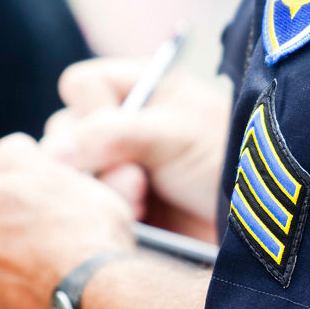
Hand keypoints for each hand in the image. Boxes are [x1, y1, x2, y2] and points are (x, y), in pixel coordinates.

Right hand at [42, 58, 230, 240]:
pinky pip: (81, 208)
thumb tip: (54, 151)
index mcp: (138, 89)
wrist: (255, 221)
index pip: (80, 85)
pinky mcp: (115, 206)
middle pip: (64, 133)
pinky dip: (101, 215)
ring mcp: (114, 166)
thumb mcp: (175, 134)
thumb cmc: (226, 159)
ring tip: (141, 203)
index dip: (91, 109)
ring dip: (99, 191)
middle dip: (92, 160)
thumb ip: (113, 133)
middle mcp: (119, 124)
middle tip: (136, 180)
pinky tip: (133, 224)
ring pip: (68, 175)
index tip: (120, 136)